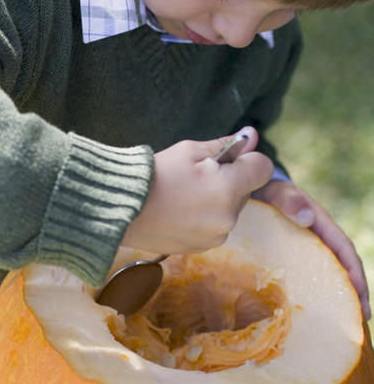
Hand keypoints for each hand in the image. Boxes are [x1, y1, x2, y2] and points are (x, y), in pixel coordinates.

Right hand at [122, 126, 272, 254]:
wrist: (120, 209)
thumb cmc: (154, 175)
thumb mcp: (189, 150)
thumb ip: (225, 145)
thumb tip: (251, 136)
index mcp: (228, 189)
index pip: (263, 168)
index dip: (247, 158)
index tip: (226, 157)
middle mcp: (228, 217)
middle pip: (245, 191)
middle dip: (229, 180)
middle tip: (195, 176)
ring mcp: (215, 237)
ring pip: (229, 210)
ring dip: (216, 200)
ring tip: (183, 195)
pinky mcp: (202, 248)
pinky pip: (215, 226)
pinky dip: (204, 217)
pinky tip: (179, 210)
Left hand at [254, 179, 370, 319]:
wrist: (246, 192)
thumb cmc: (263, 191)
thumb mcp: (276, 192)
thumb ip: (288, 199)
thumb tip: (308, 217)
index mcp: (319, 223)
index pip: (344, 250)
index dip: (354, 273)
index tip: (360, 297)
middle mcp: (317, 238)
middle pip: (342, 268)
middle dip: (354, 293)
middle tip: (361, 321)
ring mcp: (305, 249)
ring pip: (325, 275)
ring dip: (337, 297)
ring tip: (342, 323)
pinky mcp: (291, 258)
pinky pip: (306, 277)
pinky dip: (313, 294)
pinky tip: (309, 314)